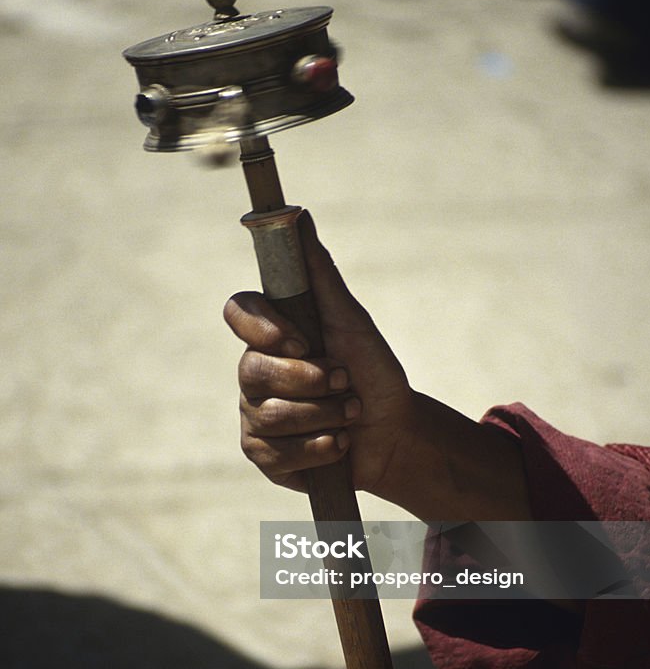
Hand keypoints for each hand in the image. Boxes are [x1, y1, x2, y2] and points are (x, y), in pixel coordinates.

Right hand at [224, 215, 530, 520]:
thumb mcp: (351, 319)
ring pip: (269, 416)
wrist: (394, 432)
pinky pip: (276, 453)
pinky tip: (338, 444)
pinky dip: (318, 448)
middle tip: (346, 383)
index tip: (302, 340)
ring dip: (324, 416)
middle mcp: (254, 371)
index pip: (237, 312)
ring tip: (350, 414)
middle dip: (311, 381)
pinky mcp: (263, 454)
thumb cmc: (372, 371)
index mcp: (271, 332)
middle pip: (254, 371)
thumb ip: (319, 272)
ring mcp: (254, 415)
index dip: (263, 327)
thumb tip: (297, 214)